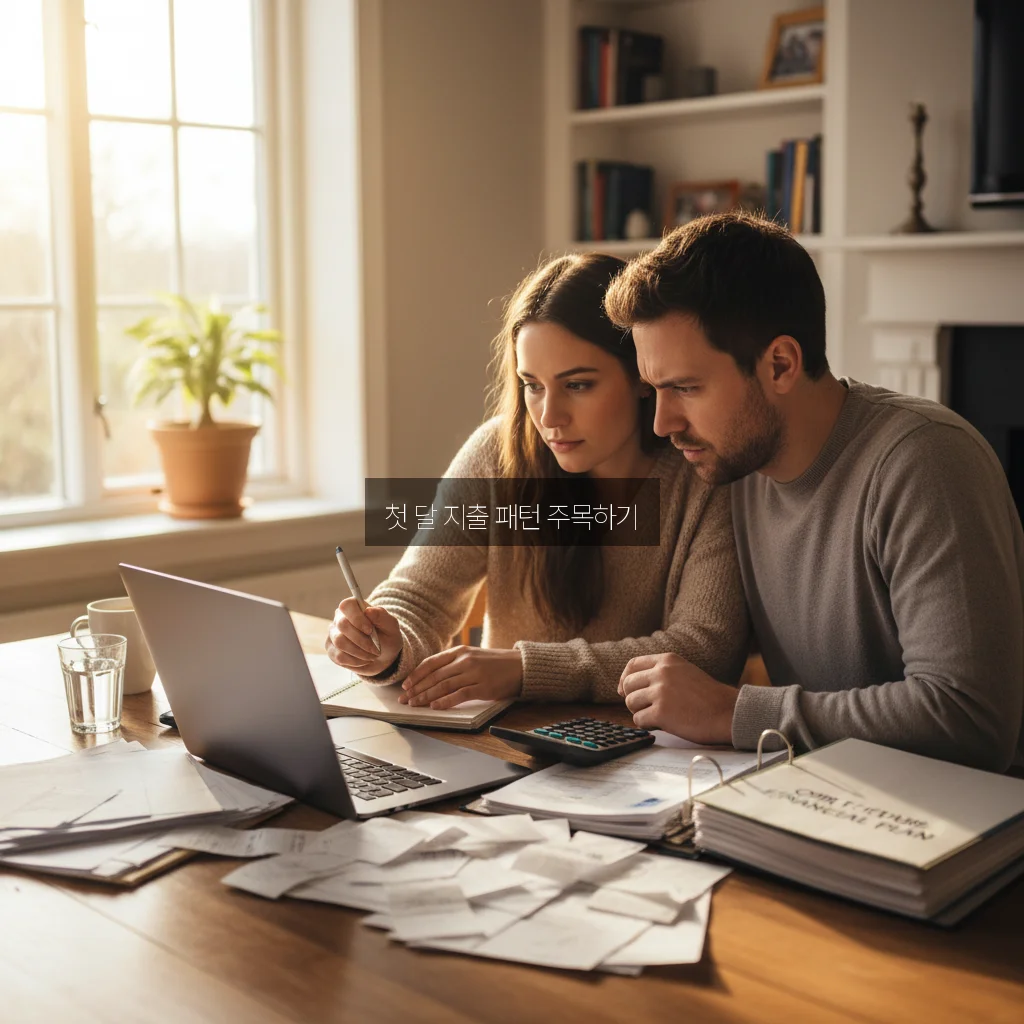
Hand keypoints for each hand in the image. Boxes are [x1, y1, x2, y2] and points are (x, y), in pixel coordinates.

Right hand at [325, 598, 402, 675]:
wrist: (383, 657)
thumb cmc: (386, 637)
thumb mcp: (391, 626)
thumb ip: (381, 616)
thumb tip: (368, 610)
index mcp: (354, 607)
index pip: (346, 606)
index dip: (357, 618)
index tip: (370, 631)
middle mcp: (340, 618)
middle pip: (342, 625)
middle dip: (361, 640)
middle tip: (375, 649)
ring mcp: (333, 634)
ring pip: (340, 642)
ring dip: (360, 652)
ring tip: (372, 656)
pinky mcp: (332, 650)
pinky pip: (339, 657)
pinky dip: (355, 661)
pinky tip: (364, 660)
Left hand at [399, 647, 522, 709]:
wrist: (520, 666)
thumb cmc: (496, 663)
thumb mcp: (473, 656)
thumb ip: (454, 663)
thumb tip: (431, 675)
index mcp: (460, 651)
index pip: (431, 663)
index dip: (417, 675)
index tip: (406, 685)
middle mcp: (465, 661)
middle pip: (434, 676)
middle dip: (417, 689)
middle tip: (405, 699)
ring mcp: (474, 674)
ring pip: (443, 686)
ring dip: (426, 696)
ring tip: (415, 704)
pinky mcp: (483, 687)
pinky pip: (459, 695)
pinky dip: (445, 701)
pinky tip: (435, 706)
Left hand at [618, 653, 738, 744]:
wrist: (727, 712)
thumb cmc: (708, 696)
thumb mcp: (684, 671)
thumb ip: (661, 672)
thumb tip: (627, 685)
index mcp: (667, 660)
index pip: (632, 665)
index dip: (625, 678)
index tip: (625, 690)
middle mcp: (661, 672)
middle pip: (628, 684)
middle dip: (633, 698)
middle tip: (646, 708)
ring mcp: (660, 692)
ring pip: (631, 702)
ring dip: (640, 712)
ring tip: (657, 716)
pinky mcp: (661, 713)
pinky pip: (638, 720)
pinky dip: (646, 725)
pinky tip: (660, 725)